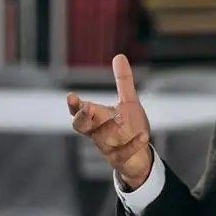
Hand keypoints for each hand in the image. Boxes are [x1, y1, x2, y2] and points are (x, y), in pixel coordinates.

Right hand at [67, 54, 152, 189]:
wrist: (139, 156)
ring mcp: (108, 148)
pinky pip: (123, 154)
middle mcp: (97, 133)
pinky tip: (144, 136)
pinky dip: (132, 145)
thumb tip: (119, 56)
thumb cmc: (129, 126)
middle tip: (87, 108)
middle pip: (81, 127)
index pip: (80, 111)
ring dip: (108, 128)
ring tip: (120, 118)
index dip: (74, 105)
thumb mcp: (129, 102)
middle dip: (82, 118)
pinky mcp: (120, 159)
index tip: (71, 96)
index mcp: (96, 118)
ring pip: (100, 140)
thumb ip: (123, 81)